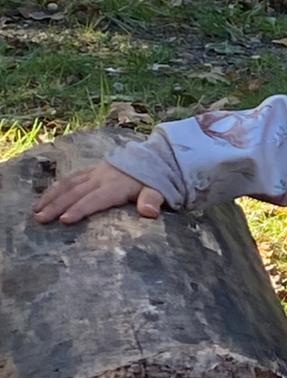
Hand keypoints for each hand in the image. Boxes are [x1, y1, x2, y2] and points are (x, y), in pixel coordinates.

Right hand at [33, 163, 163, 224]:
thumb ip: (152, 199)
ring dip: (51, 197)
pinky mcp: (91, 171)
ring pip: (68, 184)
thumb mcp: (160, 190)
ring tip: (36, 211)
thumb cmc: (156, 180)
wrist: (154, 158)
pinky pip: (70, 178)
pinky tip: (45, 198)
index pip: (95, 199)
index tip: (64, 220)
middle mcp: (102, 178)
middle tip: (39, 219)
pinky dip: (56, 188)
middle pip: (76, 192)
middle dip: (56, 206)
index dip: (80, 209)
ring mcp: (95, 173)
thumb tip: (150, 212)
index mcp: (116, 185)